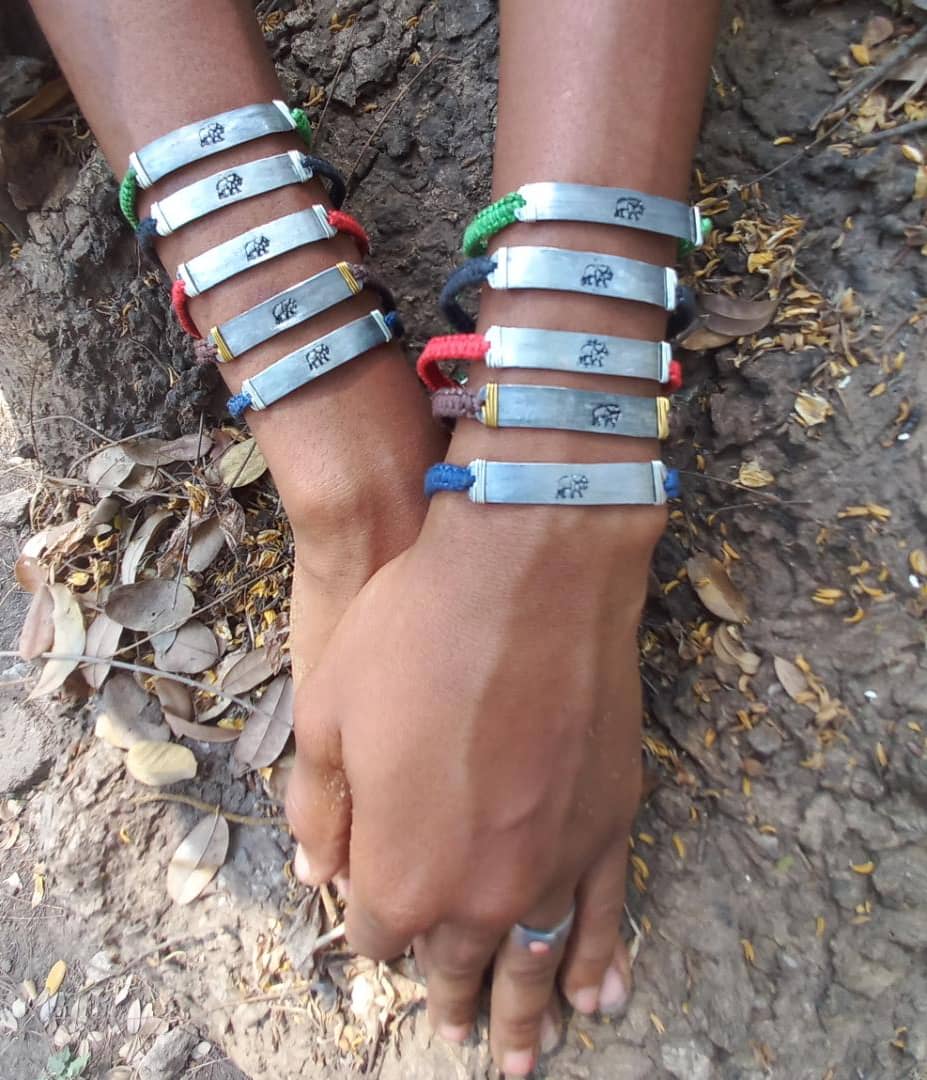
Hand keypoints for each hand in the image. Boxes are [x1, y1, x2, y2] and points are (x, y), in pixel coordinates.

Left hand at [286, 497, 663, 1074]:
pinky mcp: (610, 822)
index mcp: (400, 872)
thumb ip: (320, 810)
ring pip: (538, 959)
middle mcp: (481, 890)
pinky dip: (599, 961)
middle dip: (451, 996)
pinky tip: (601, 995)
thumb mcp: (328, 712)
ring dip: (530, 1013)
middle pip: (460, 962)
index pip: (378, 934)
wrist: (528, 571)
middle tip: (457, 1036)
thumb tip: (319, 874)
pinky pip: (607, 914)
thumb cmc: (414, 634)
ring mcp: (555, 861)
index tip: (371, 909)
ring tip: (526, 1057)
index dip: (370, 925)